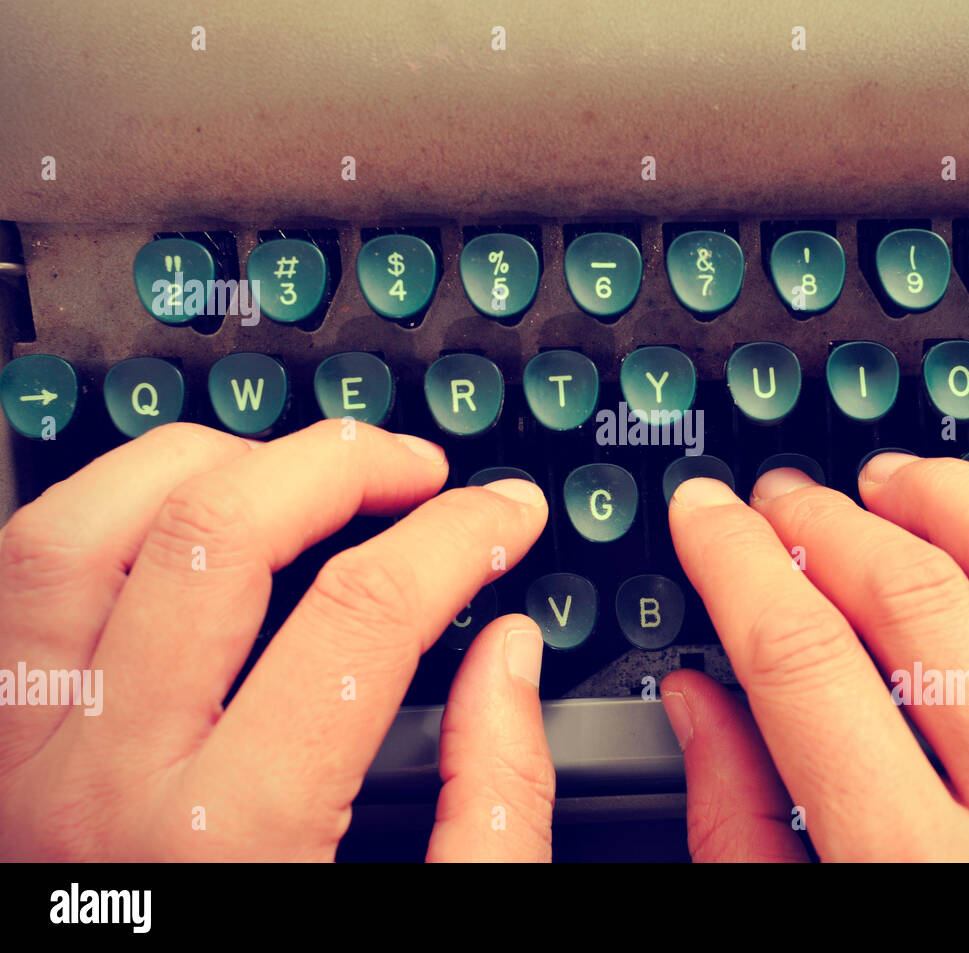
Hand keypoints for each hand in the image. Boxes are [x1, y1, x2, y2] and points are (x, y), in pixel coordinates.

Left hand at [0, 422, 554, 860]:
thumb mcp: (421, 933)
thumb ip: (494, 808)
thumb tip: (513, 658)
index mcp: (234, 841)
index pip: (366, 614)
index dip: (460, 537)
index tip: (503, 518)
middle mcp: (103, 786)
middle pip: (220, 536)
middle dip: (344, 468)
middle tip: (416, 473)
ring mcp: (15, 761)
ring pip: (89, 527)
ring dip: (211, 462)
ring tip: (295, 469)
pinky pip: (15, 577)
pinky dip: (101, 509)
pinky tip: (174, 513)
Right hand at [661, 453, 968, 861]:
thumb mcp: (812, 934)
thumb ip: (740, 826)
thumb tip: (698, 699)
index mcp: (919, 873)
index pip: (803, 660)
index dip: (736, 561)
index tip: (706, 515)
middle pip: (911, 600)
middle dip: (821, 523)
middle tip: (776, 501)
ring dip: (944, 499)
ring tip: (883, 480)